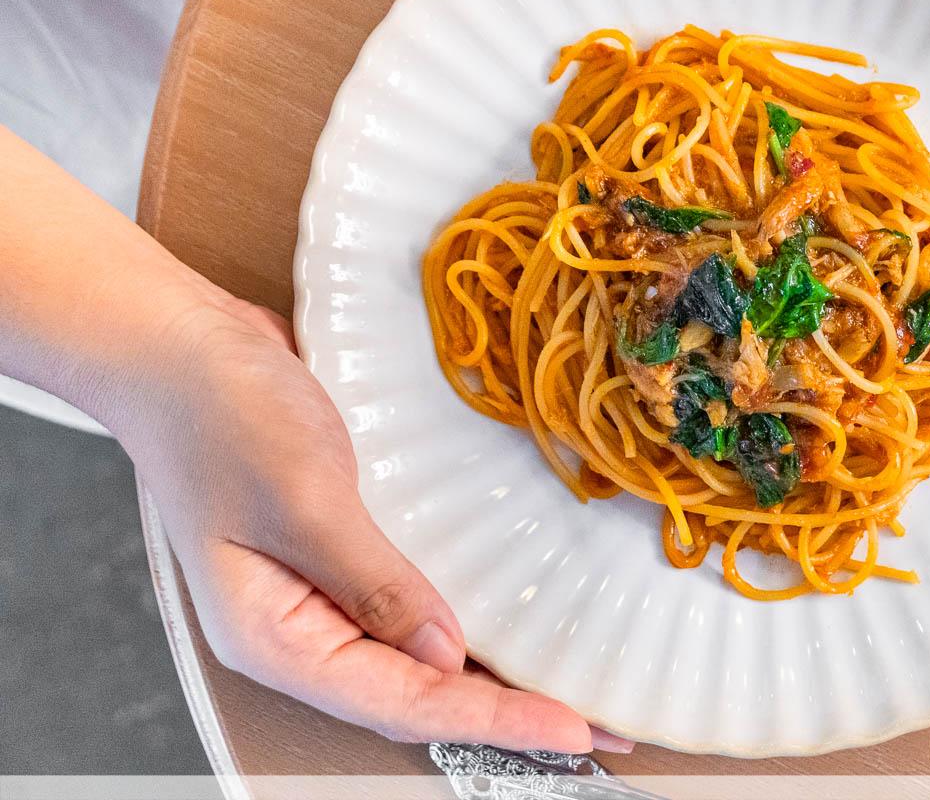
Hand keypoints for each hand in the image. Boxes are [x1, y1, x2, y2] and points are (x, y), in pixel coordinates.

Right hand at [119, 291, 632, 753]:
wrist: (181, 348)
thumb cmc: (223, 414)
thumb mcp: (305, 495)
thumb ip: (374, 583)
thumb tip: (444, 655)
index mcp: (274, 638)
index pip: (402, 702)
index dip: (495, 720)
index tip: (573, 729)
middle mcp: (299, 633)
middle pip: (416, 698)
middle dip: (508, 715)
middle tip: (601, 725)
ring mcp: (319, 598)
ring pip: (418, 664)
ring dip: (495, 679)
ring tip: (574, 692)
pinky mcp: (342, 557)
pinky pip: (412, 611)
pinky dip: (465, 627)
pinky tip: (517, 628)